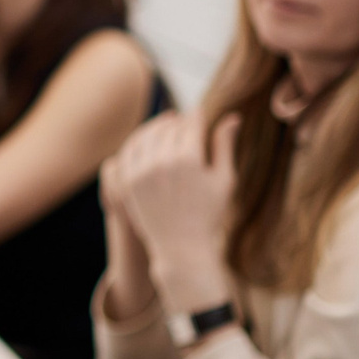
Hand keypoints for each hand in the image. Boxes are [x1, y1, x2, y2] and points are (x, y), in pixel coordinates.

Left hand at [111, 112, 239, 312]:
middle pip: (168, 127)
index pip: (190, 123)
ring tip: (165, 126)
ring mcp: (140, 171)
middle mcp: (161, 162)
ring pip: (145, 135)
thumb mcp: (224, 179)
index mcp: (189, 159)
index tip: (199, 112)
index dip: (196, 115)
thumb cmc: (209, 214)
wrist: (181, 246)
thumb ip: (225, 146)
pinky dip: (138, 140)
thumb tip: (232, 116)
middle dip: (177, 121)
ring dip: (156, 127)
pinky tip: (147, 141)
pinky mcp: (126, 180)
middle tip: (183, 119)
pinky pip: (128, 150)